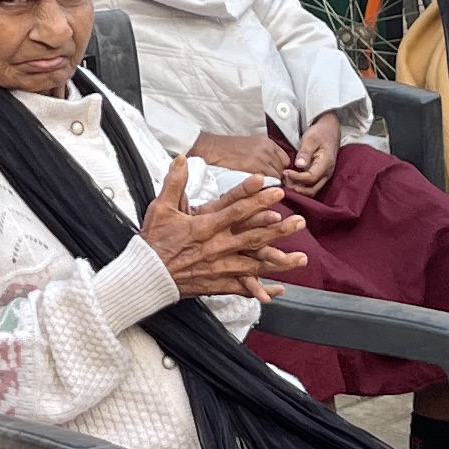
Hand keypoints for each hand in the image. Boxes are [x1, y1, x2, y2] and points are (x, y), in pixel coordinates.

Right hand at [143, 162, 305, 298]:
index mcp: (205, 227)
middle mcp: (217, 247)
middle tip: (300, 222)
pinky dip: (262, 290)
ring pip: (255, 265)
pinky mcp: (218, 284)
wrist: (147, 275)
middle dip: (279, 230)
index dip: (258, 199)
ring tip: (302, 258)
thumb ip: (174, 182)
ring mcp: (220, 268)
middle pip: (254, 237)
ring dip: (279, 262)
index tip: (276, 190)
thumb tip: (181, 158)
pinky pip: (243, 287)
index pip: (237, 210)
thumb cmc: (154, 241)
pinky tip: (279, 291)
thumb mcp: (160, 208)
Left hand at [283, 114, 343, 193]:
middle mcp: (327, 173)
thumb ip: (305, 152)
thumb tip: (299, 165)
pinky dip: (301, 187)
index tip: (285, 172)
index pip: (311, 178)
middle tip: (283, 180)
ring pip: (312, 191)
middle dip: (297, 188)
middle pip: (312, 189)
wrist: (330, 131)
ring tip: (286, 181)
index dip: (297, 178)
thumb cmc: (320, 133)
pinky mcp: (320, 176)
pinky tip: (291, 181)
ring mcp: (325, 176)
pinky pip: (311, 187)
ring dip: (298, 189)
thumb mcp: (311, 139)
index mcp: (326, 163)